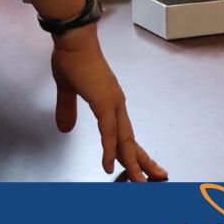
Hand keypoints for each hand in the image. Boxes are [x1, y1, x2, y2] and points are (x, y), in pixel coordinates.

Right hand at [50, 25, 167, 180]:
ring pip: (124, 140)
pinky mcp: (103, 102)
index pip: (123, 134)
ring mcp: (112, 103)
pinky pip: (108, 132)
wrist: (73, 40)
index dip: (132, 152)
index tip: (141, 167)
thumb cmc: (72, 60)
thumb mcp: (67, 91)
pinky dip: (109, 149)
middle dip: (143, 161)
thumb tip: (65, 129)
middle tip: (158, 178)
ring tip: (140, 182)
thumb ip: (67, 110)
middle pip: (131, 140)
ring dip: (132, 162)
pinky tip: (108, 165)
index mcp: (110, 103)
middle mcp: (116, 105)